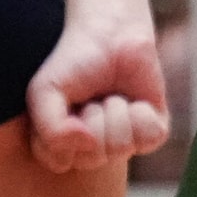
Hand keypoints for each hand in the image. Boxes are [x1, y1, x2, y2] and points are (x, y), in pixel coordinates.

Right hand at [26, 14, 172, 173]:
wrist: (110, 34)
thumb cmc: (73, 61)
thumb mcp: (44, 91)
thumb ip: (49, 129)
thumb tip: (87, 144)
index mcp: (62, 144)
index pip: (58, 162)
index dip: (61, 132)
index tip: (63, 104)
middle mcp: (92, 149)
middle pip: (93, 157)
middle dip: (92, 118)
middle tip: (91, 96)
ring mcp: (123, 144)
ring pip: (120, 147)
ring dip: (115, 111)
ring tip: (111, 94)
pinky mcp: (151, 133)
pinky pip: (149, 137)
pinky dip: (141, 112)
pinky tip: (134, 99)